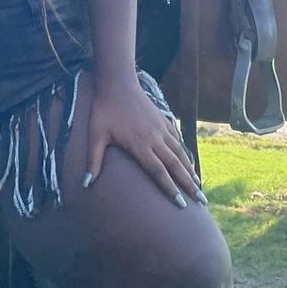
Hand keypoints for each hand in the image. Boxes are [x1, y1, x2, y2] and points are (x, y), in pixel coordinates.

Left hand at [84, 83, 204, 207]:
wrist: (117, 82)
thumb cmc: (104, 109)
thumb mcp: (95, 134)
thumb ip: (93, 160)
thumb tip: (85, 184)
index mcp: (140, 145)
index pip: (159, 172)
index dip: (171, 189)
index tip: (181, 205)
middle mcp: (155, 138)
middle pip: (175, 165)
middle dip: (189, 185)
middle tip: (201, 202)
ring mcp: (161, 129)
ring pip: (180, 153)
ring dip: (191, 170)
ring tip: (199, 186)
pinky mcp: (163, 120)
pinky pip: (177, 140)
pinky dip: (185, 152)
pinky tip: (189, 161)